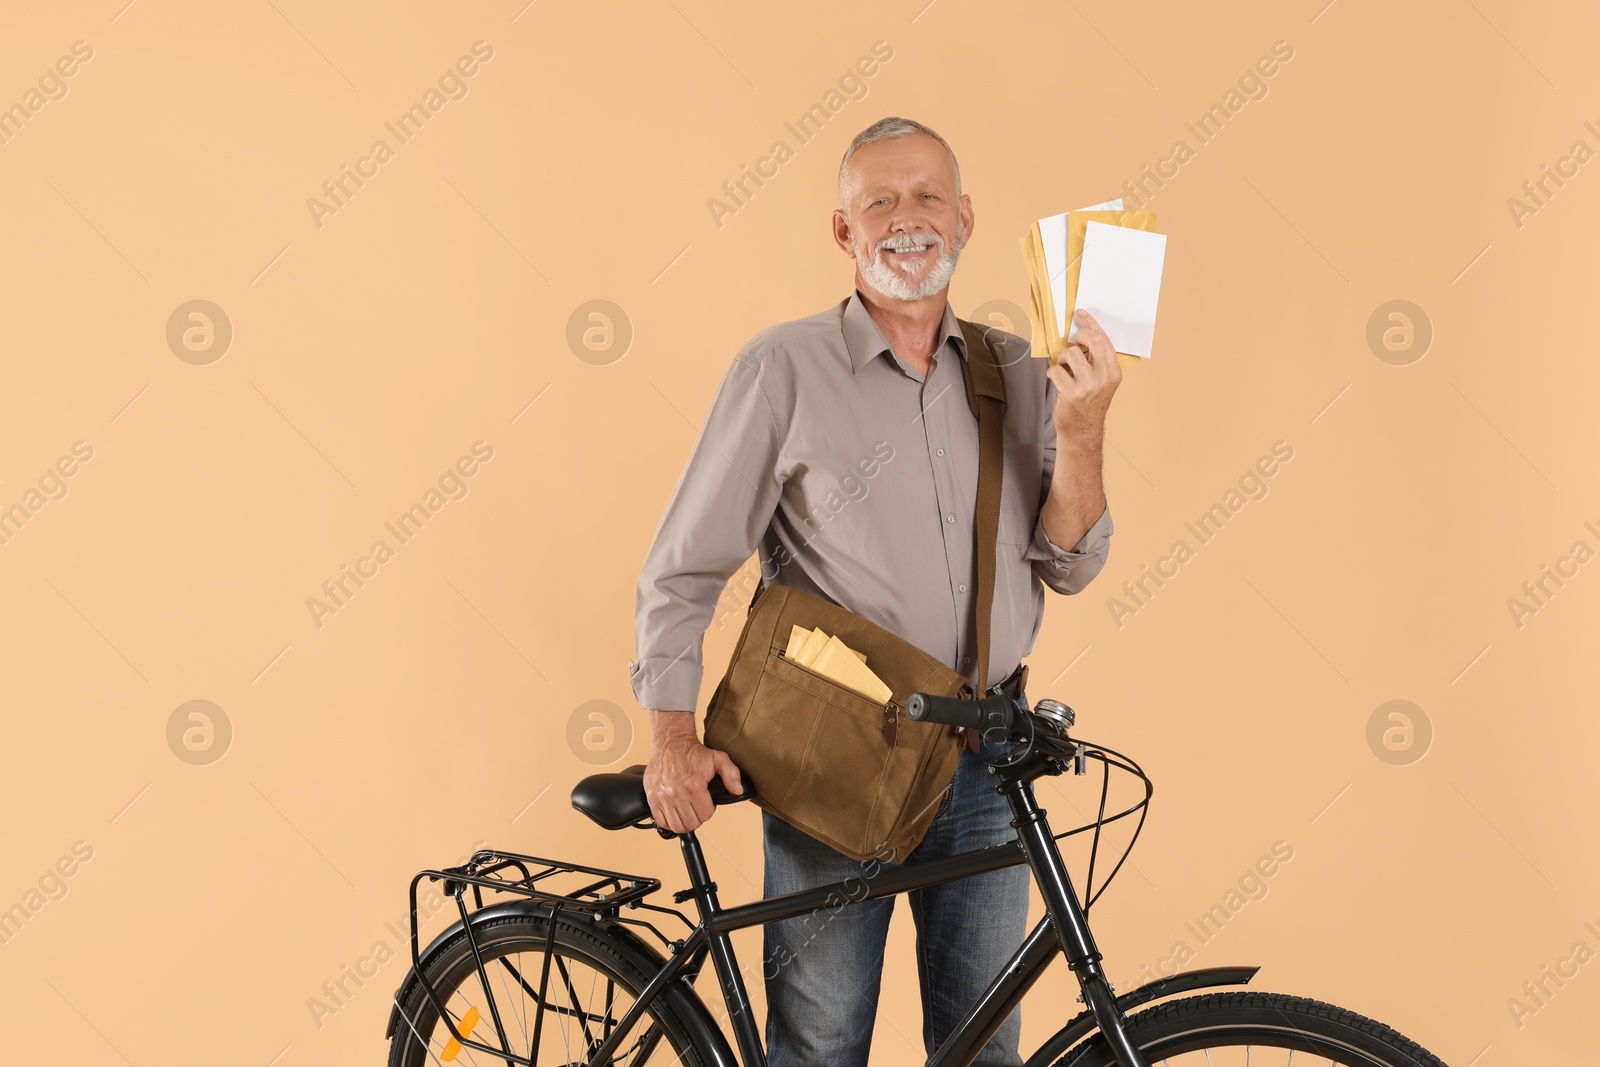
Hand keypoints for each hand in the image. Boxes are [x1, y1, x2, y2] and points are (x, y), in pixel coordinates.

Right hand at [643, 728, 742, 833]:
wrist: (671, 743)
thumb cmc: (693, 753)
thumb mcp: (718, 759)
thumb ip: (731, 774)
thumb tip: (737, 790)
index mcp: (694, 785)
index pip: (705, 815)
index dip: (709, 811)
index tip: (706, 804)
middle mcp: (677, 792)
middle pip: (691, 823)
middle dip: (697, 818)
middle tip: (697, 809)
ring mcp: (663, 796)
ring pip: (676, 825)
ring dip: (684, 823)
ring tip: (687, 812)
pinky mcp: (652, 797)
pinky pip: (661, 821)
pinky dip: (669, 822)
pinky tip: (675, 814)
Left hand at [1047, 309, 1122, 446]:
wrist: (1082, 431)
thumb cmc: (1088, 403)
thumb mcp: (1101, 382)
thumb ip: (1096, 361)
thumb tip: (1081, 335)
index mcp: (1114, 373)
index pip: (1104, 341)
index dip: (1091, 325)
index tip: (1081, 314)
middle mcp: (1104, 378)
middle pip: (1092, 341)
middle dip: (1079, 336)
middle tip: (1072, 341)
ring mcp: (1089, 386)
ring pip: (1071, 354)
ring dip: (1062, 358)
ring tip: (1064, 368)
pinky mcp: (1071, 394)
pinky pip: (1056, 370)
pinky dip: (1053, 373)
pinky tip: (1057, 381)